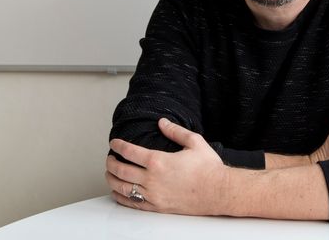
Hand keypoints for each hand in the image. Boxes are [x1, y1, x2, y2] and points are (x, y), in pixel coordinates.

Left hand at [105, 118, 227, 214]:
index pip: (129, 152)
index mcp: (159, 161)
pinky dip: (121, 197)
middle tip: (109, 158)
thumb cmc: (209, 169)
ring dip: (112, 180)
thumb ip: (175, 131)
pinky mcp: (158, 207)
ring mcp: (154, 195)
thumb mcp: (194, 142)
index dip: (118, 146)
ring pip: (123, 188)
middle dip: (111, 163)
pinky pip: (133, 204)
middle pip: (121, 170)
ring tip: (109, 174)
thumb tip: (162, 122)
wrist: (219, 192)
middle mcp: (152, 179)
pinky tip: (118, 193)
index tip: (114, 143)